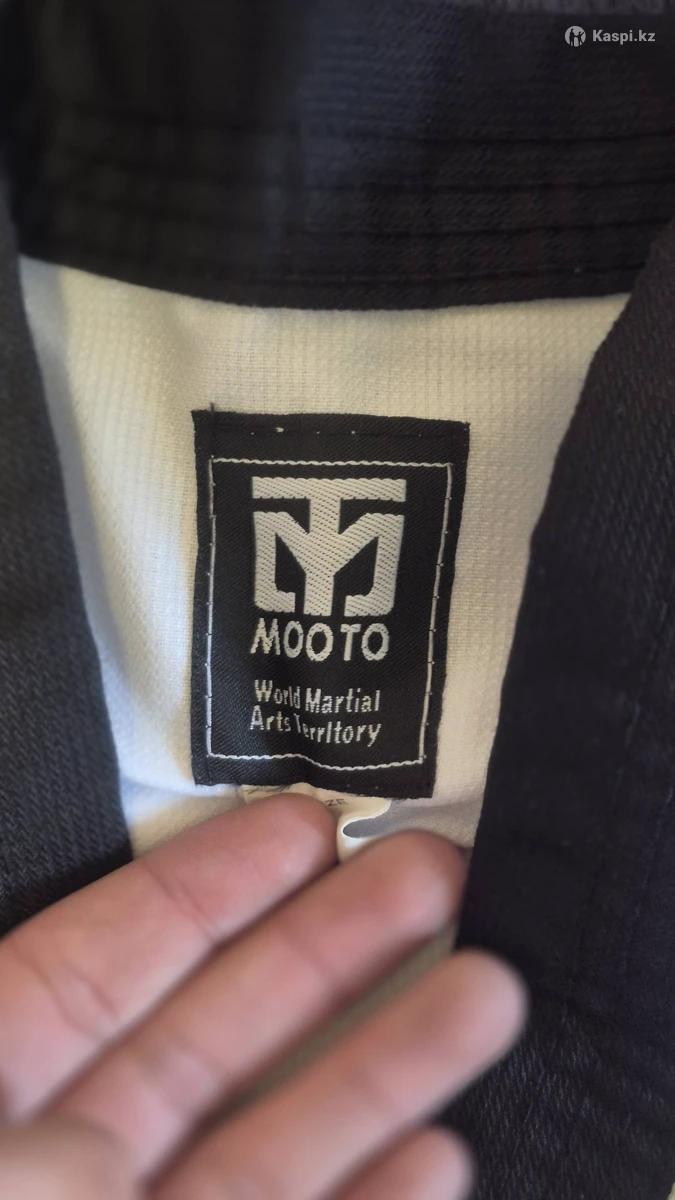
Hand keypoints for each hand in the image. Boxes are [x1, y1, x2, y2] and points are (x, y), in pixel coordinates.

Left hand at [0, 794, 525, 1197]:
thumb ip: (25, 1009)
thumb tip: (112, 921)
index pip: (115, 953)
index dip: (215, 879)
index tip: (304, 821)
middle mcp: (74, 1160)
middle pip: (227, 1030)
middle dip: (335, 943)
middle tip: (430, 869)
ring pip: (283, 1141)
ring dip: (390, 1067)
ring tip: (487, 988)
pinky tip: (437, 1152)